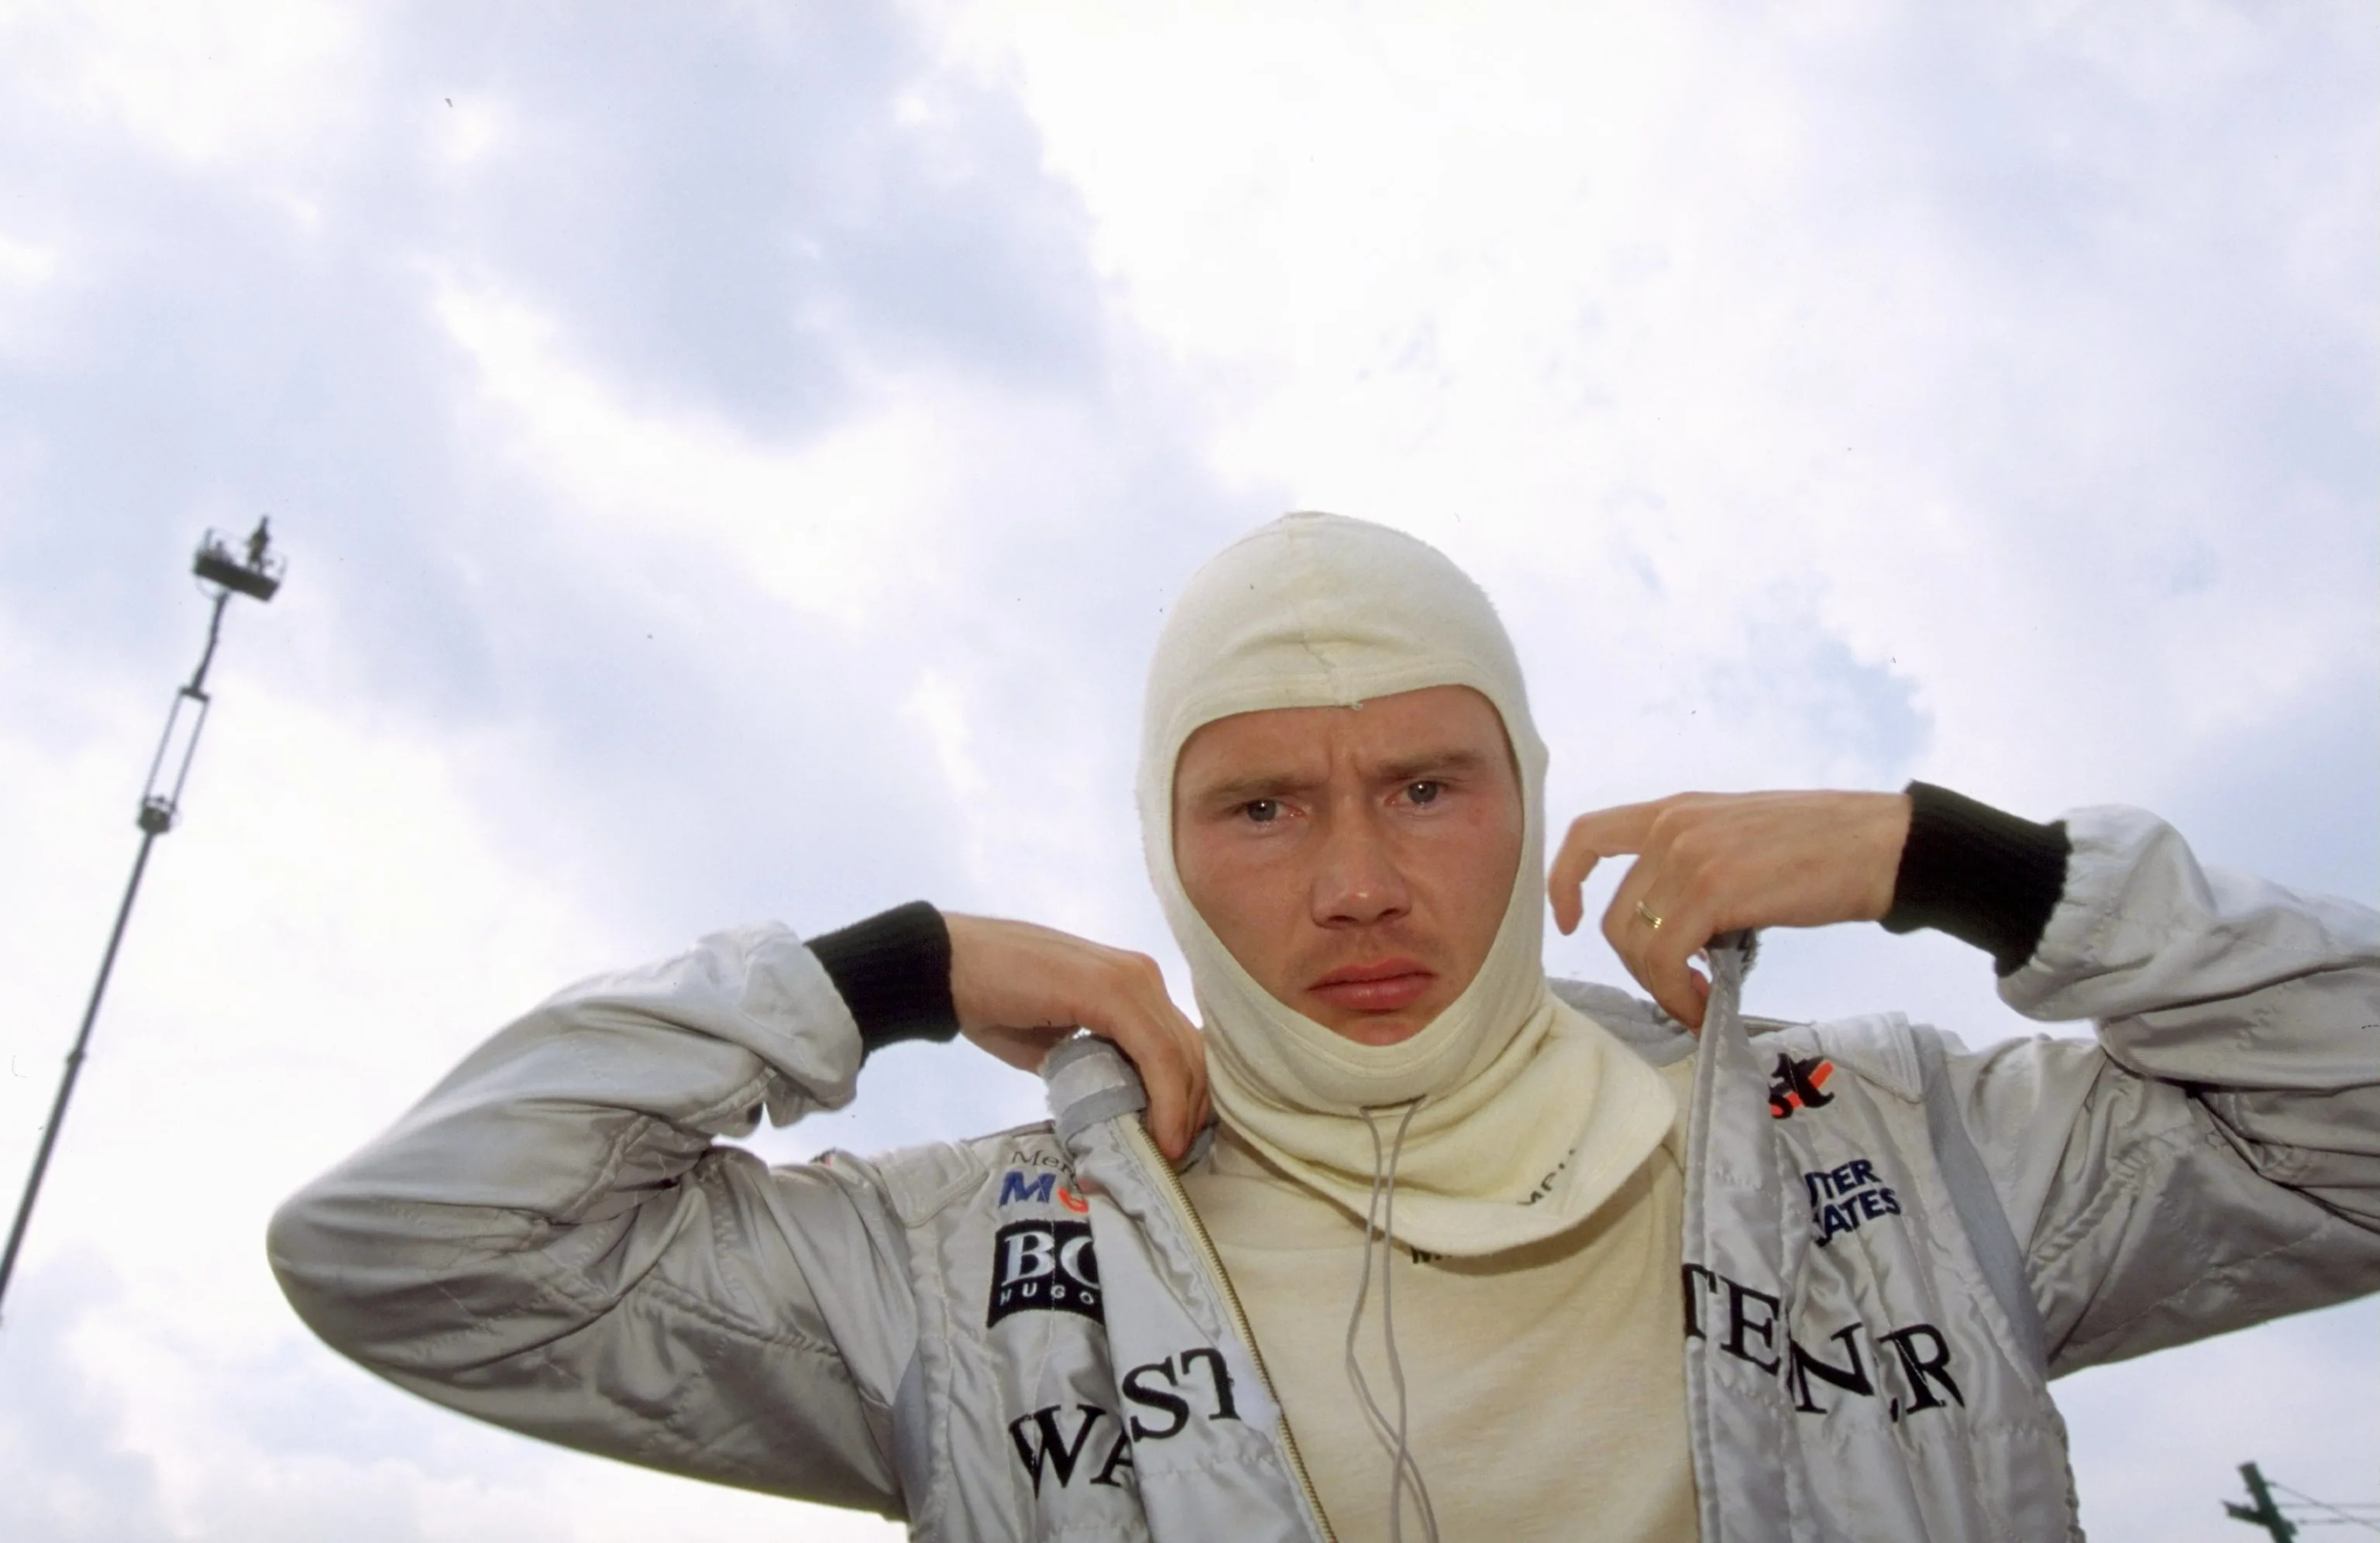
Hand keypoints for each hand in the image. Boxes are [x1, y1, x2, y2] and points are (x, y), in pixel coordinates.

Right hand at [944, 914, 1209, 1159]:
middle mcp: (1142, 977)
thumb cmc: (992, 1000)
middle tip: (1173, 1158)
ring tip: (1165, 1155)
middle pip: (1192, 1053)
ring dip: (1182, 1113)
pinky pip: (1157, 1053)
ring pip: (1183, 1056)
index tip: (1173, 1144)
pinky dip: (1166, 1099)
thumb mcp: (1057, 1044)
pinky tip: (1159, 1135)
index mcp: (1131, 985)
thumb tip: (1118, 1110)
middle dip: (1192, 1112)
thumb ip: (1093, 1066)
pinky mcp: (1113, 991)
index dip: (1186, 1100)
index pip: (1181, 1046)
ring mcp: (1131, 980)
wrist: (945, 966)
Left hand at [1548, 791, 1911, 1028]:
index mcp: (1675, 810)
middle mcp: (1672, 825)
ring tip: (1697, 1000)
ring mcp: (1689, 854)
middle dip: (1639, 965)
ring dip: (1660, 986)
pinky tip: (1705, 1003)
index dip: (1566, 881)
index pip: (1589, 834)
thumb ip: (1695, 868)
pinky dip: (1678, 992)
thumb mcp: (1739, 838)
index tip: (1570, 922)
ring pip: (1634, 940)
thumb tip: (1676, 933)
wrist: (1881, 844)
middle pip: (1616, 913)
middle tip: (1679, 988)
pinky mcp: (1714, 888)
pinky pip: (1665, 956)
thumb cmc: (1823, 849)